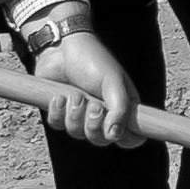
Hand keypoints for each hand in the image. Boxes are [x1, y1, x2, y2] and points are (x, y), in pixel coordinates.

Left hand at [25, 26, 141, 145]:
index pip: (132, 137)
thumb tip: (114, 136)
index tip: (117, 132)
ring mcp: (81, 115)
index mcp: (123, 108)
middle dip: (93, 125)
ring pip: (77, 134)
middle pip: (101, 140)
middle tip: (92, 105)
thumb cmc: (93, 60)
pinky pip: (58, 126)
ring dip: (74, 115)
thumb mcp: (113, 82)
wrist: (62, 47)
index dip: (127, 139)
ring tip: (74, 94)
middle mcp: (104, 115)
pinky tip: (59, 97)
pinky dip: (57, 113)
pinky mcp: (60, 112)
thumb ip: (119, 109)